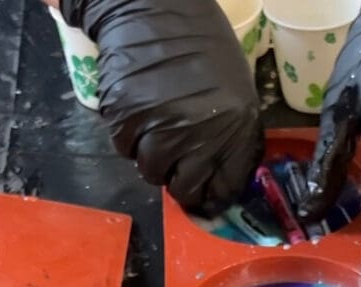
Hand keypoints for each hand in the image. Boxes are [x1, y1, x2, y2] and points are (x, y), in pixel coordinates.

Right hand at [60, 0, 263, 215]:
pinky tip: (137, 112)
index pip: (225, 188)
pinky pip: (124, 148)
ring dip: (151, 158)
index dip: (212, 193)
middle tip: (174, 159)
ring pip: (151, 172)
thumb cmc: (201, 44)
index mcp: (236, 128)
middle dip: (178, 179)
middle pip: (185, 189)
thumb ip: (232, 136)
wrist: (154, 3)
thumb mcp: (236, 90)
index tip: (204, 190)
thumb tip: (221, 179)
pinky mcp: (127, 116)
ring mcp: (161, 127)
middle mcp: (200, 135)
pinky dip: (128, 138)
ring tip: (155, 129)